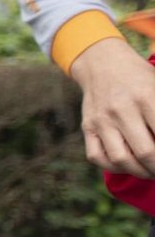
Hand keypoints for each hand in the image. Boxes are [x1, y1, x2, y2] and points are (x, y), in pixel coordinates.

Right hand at [71, 37, 154, 178]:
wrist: (103, 64)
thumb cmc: (140, 78)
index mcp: (146, 97)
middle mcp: (121, 109)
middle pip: (145, 153)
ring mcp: (101, 119)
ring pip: (120, 160)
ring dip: (139, 172)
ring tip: (149, 171)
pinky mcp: (87, 126)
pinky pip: (97, 157)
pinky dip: (114, 167)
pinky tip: (127, 164)